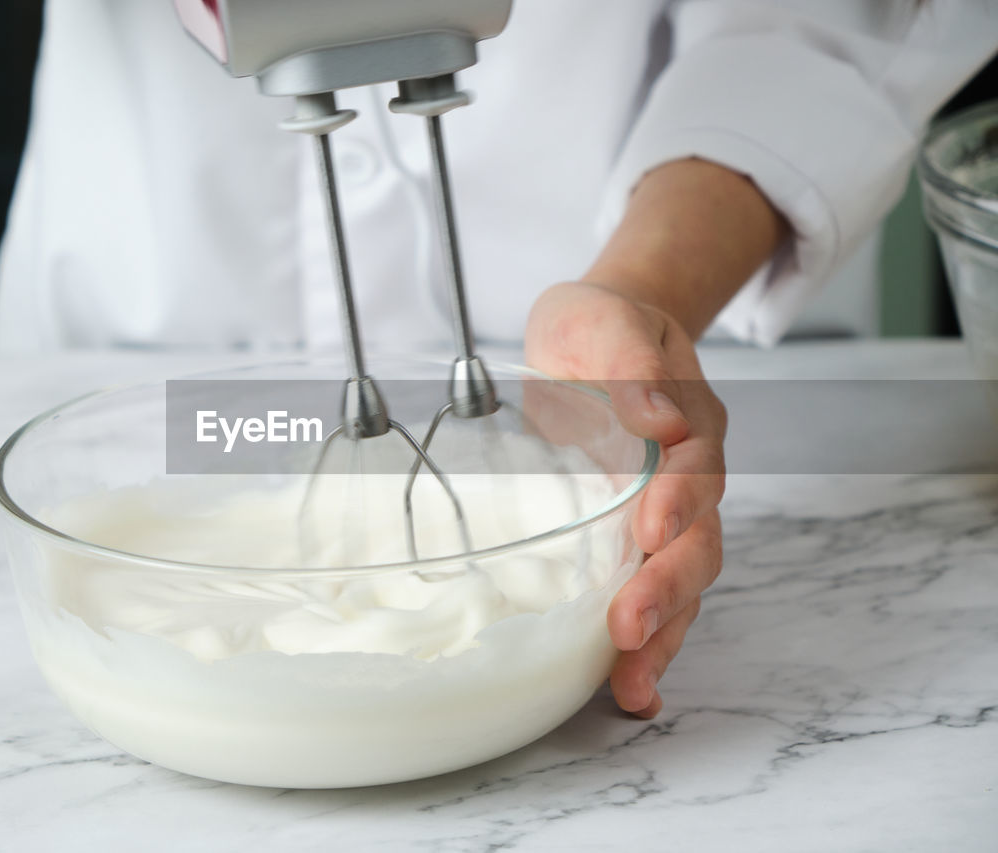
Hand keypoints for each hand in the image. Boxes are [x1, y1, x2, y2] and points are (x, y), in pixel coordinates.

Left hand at [526, 280, 726, 718]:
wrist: (594, 342)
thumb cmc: (598, 330)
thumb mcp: (605, 320)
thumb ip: (630, 359)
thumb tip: (658, 412)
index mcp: (688, 423)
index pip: (697, 468)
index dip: (680, 500)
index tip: (652, 525)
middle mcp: (686, 480)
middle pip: (698, 544)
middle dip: (667, 590)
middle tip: (629, 627)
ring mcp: (663, 518)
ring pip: (680, 586)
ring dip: (659, 637)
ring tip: (631, 684)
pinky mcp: (629, 544)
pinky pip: (646, 597)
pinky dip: (642, 646)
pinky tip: (625, 690)